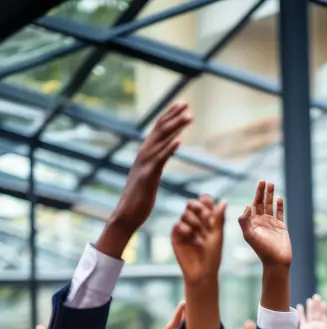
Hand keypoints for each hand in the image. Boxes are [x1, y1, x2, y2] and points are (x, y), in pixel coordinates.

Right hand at [111, 102, 190, 237]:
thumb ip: (156, 164)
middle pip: (160, 130)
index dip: (169, 116)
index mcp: (145, 154)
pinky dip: (169, 149)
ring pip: (161, 141)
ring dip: (176, 127)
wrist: (126, 216)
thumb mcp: (150, 177)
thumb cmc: (139, 201)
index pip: (158, 130)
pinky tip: (179, 141)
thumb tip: (163, 156)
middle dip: (173, 115)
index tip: (182, 106)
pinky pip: (159, 160)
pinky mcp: (147, 176)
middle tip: (187, 103)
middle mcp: (143, 155)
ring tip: (189, 116)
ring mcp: (144, 165)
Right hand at [171, 196, 226, 281]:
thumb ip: (219, 219)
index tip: (211, 208)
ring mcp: (184, 228)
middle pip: (191, 205)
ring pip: (185, 214)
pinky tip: (191, 234)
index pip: (204, 204)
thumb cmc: (213, 256)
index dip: (207, 202)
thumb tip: (224, 201)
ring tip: (199, 234)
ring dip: (194, 221)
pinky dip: (184, 227)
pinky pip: (177, 225)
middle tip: (205, 216)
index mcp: (206, 220)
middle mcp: (194, 222)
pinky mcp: (176, 236)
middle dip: (198, 207)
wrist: (202, 272)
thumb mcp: (217, 236)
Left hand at [238, 180, 291, 267]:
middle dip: (262, 191)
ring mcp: (271, 223)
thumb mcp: (249, 236)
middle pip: (261, 203)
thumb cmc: (262, 250)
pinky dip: (279, 205)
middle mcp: (261, 222)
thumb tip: (247, 205)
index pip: (252, 205)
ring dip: (270, 195)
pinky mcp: (281, 227)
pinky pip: (280, 213)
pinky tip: (279, 198)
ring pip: (270, 206)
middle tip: (264, 180)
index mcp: (252, 223)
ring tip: (271, 184)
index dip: (255, 194)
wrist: (276, 261)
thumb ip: (244, 221)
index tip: (258, 185)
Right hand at [297, 294, 326, 328]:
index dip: (324, 309)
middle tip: (316, 296)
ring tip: (310, 299)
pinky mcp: (304, 328)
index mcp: (324, 326)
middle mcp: (317, 324)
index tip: (324, 302)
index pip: (324, 315)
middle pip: (317, 312)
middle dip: (317, 305)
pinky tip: (299, 306)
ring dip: (310, 307)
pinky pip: (302, 319)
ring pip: (310, 314)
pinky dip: (301, 313)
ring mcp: (310, 326)